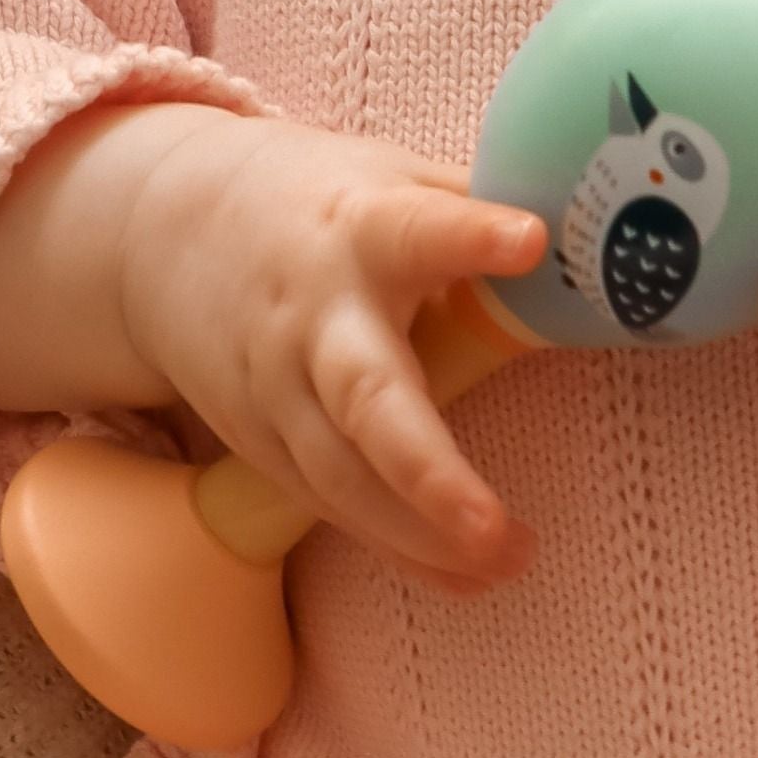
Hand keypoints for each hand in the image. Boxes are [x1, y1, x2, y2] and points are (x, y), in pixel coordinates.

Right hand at [117, 113, 546, 595]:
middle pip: (363, 399)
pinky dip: (401, 550)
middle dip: (425, 471)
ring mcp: (279, 390)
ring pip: (344, 477)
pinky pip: (336, 507)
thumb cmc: (318, 206)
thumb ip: (479, 208)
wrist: (163, 237)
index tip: (531, 239)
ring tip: (508, 559)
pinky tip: (468, 578)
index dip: (471, 236)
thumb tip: (594, 227)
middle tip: (491, 525)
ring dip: (423, 533)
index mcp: (361, 231)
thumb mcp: (393, 180)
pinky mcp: (265, 445)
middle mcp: (313, 317)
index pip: (416, 232)